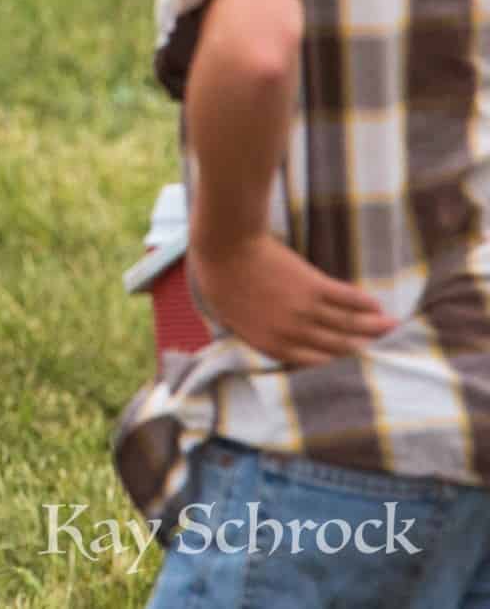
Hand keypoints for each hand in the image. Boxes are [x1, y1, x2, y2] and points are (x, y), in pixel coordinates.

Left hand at [188, 231, 395, 366]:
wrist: (225, 246)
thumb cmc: (218, 278)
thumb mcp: (227, 317)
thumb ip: (251, 334)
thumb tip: (263, 341)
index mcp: (270, 344)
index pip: (310, 362)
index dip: (333, 363)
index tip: (348, 363)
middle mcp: (293, 332)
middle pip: (336, 347)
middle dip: (361, 349)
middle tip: (381, 350)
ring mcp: (306, 310)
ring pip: (348, 325)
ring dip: (373, 329)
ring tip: (392, 331)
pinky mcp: (315, 285)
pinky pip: (347, 299)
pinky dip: (365, 304)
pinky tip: (378, 307)